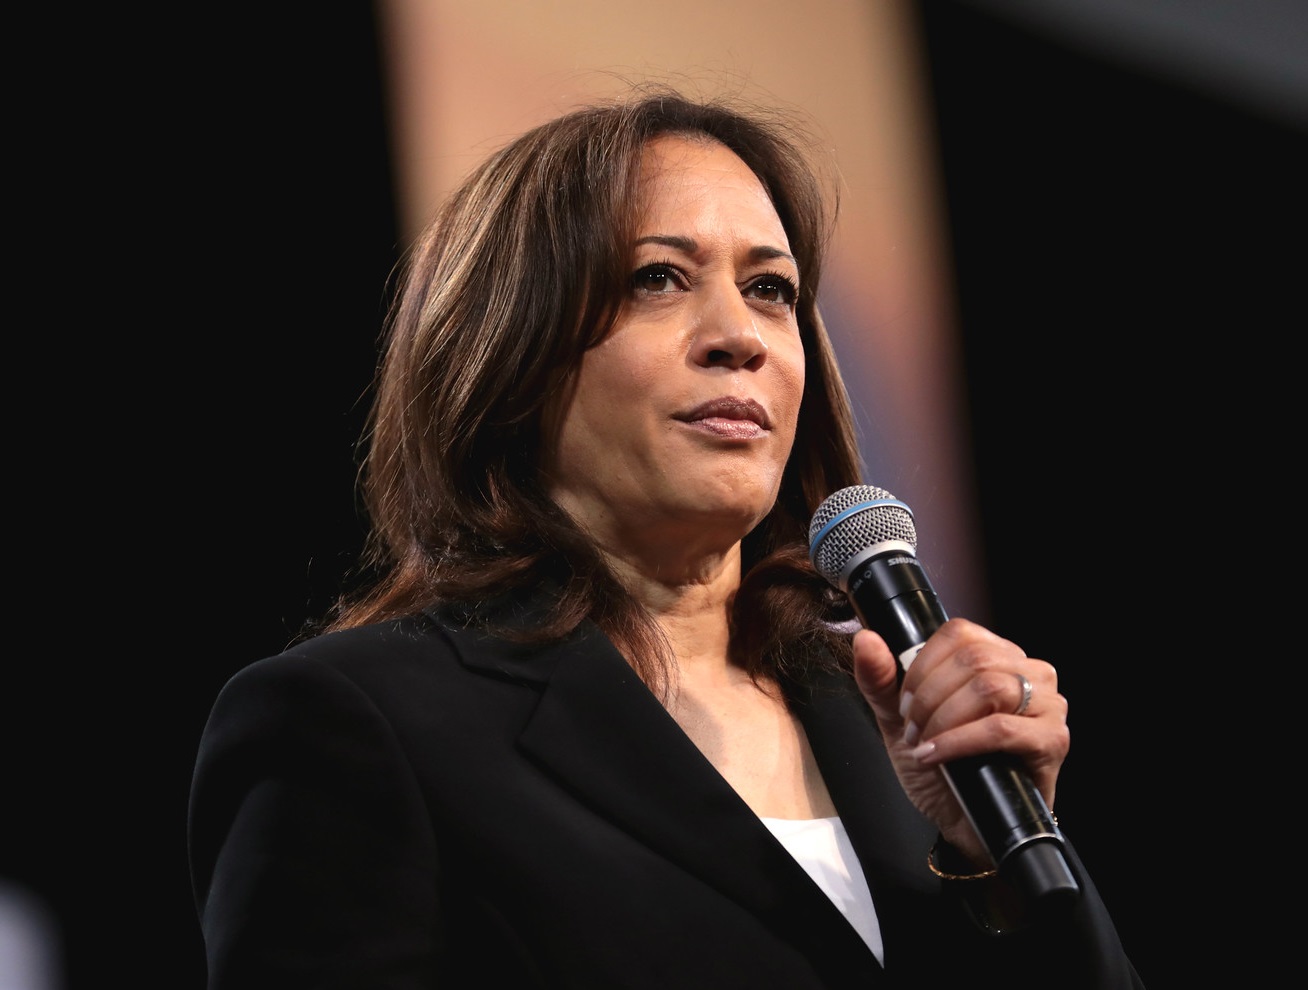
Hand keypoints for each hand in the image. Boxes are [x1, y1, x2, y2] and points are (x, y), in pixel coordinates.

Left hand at [850, 618, 1067, 866]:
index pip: (960, 633)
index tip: (904, 702)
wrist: (965, 823)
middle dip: (930, 697)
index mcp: (997, 655)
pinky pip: (1001, 728)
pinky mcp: (1053, 739)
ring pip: (990, 688)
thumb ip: (880, 679)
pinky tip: (937, 756)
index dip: (922, 665)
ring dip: (944, 718)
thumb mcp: (900, 719)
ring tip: (926, 744)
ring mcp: (1048, 704)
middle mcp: (1030, 672)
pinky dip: (959, 741)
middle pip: (974, 658)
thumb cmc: (942, 767)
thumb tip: (866, 639)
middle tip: (913, 730)